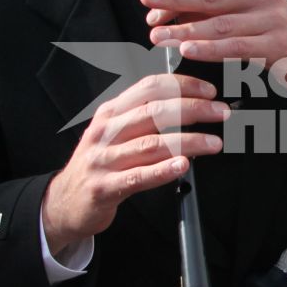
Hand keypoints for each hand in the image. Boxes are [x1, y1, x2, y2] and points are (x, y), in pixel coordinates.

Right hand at [40, 73, 229, 257]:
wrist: (65, 201)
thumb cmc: (99, 164)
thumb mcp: (114, 132)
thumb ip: (144, 117)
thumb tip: (188, 105)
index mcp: (111, 112)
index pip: (150, 88)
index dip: (182, 85)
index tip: (208, 92)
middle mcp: (106, 131)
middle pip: (155, 112)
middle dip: (193, 109)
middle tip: (220, 113)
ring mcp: (104, 159)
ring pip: (151, 143)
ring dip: (188, 141)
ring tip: (213, 143)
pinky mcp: (105, 187)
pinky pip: (139, 176)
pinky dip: (163, 170)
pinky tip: (183, 166)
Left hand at [142, 0, 286, 99]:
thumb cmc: (276, 35)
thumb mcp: (249, 14)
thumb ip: (217, 10)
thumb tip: (173, 12)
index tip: (152, 6)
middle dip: (174, 0)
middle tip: (147, 5)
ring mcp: (272, 18)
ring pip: (220, 24)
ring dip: (186, 30)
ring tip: (160, 37)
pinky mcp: (278, 44)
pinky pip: (237, 46)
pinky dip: (210, 48)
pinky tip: (189, 50)